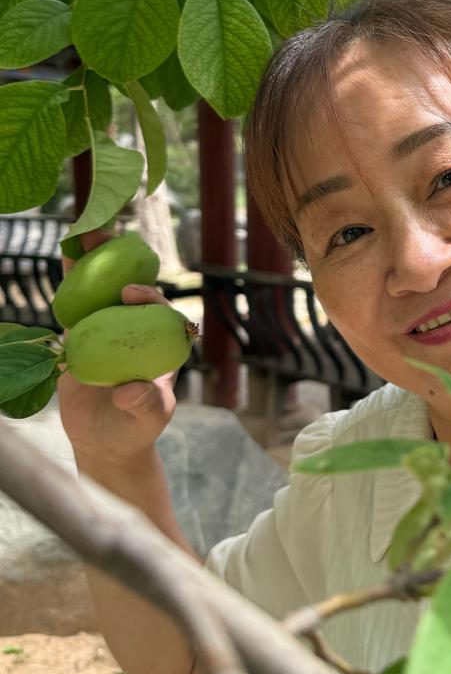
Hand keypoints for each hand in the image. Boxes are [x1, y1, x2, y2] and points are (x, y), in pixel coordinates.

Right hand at [57, 231, 176, 466]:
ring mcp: (111, 330)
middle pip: (132, 290)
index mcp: (162, 344)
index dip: (149, 297)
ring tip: (82, 232)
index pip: (162, 312)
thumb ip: (144, 405)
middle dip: (120, 262)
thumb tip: (131, 390)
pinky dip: (72, 281)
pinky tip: (65, 254)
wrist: (105, 442)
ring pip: (103, 291)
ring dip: (94, 262)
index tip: (128, 293)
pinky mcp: (83, 335)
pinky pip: (78, 304)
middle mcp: (139, 331)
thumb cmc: (136, 430)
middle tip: (104, 235)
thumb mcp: (146, 420)